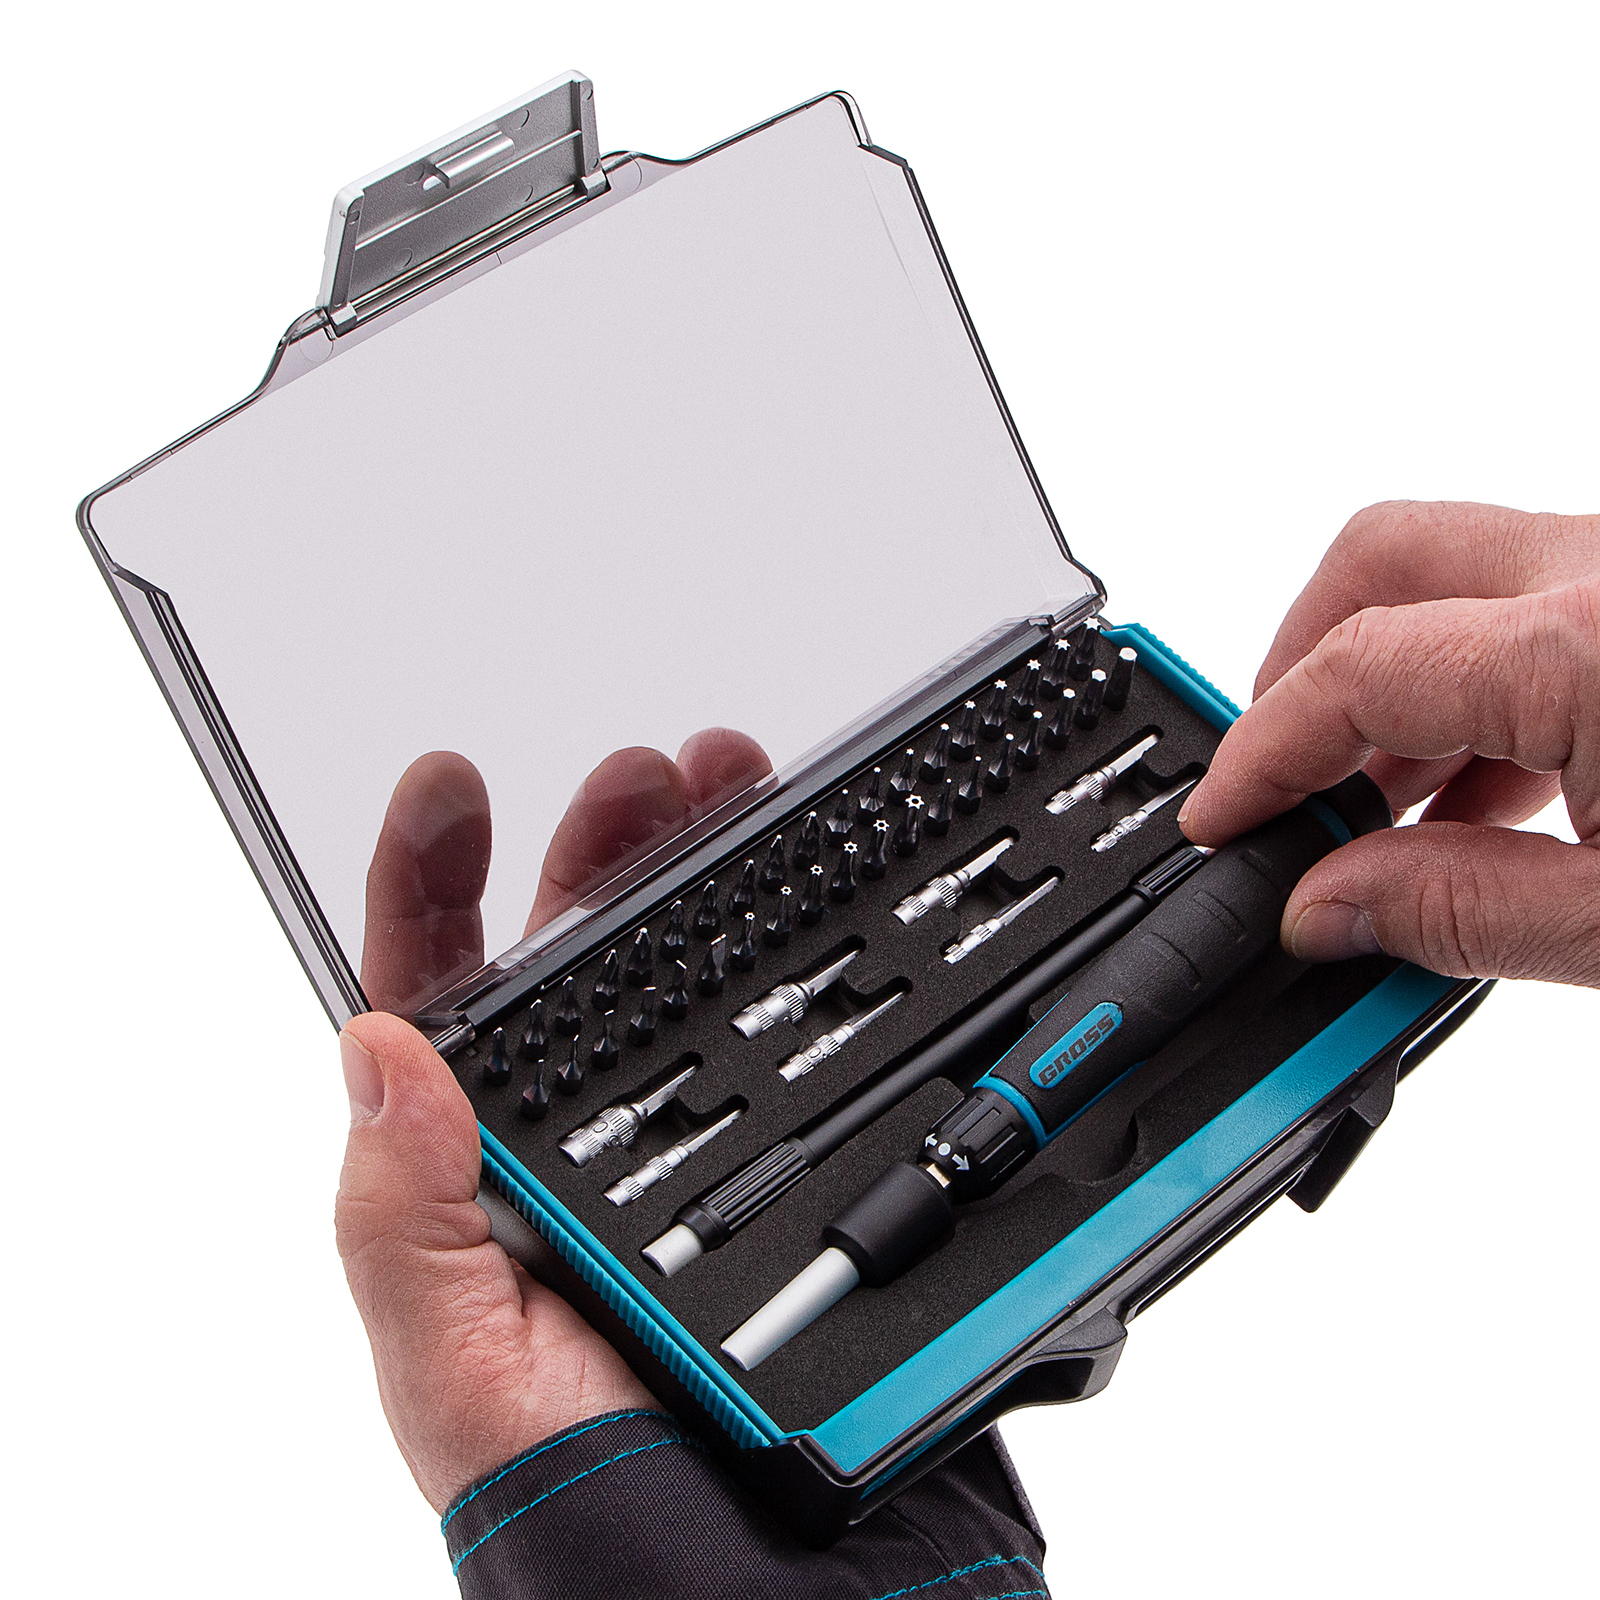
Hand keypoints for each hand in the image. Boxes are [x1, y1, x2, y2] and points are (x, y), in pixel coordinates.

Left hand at [337, 731, 770, 1510]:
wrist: (734, 1561)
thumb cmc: (566, 1473)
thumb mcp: (448, 1362)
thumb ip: (401, 1215)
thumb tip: (379, 1049)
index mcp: (477, 1160)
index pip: (435, 994)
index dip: (428, 875)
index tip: (450, 785)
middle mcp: (576, 1132)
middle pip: (577, 948)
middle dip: (605, 839)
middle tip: (654, 769)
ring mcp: (680, 1136)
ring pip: (683, 966)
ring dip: (705, 863)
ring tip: (736, 785)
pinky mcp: (775, 1152)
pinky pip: (775, 1028)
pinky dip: (790, 946)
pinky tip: (810, 892)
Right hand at [1180, 500, 1599, 985]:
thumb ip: (1460, 912)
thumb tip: (1325, 908)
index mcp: (1590, 643)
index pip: (1352, 670)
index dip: (1259, 755)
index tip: (1221, 820)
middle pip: (1383, 559)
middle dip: (1298, 664)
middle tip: (1274, 775)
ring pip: (1460, 574)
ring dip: (1391, 684)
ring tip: (1373, 816)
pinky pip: (1535, 608)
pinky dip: (1476, 687)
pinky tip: (1475, 798)